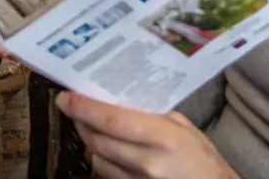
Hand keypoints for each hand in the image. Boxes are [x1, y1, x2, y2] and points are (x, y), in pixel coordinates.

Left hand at [58, 92, 236, 178]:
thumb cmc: (201, 157)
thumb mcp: (183, 127)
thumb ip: (152, 115)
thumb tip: (118, 98)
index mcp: (164, 139)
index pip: (114, 121)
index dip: (85, 109)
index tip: (66, 97)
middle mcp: (148, 163)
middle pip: (99, 141)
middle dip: (80, 122)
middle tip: (72, 105)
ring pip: (97, 162)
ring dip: (88, 142)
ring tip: (87, 125)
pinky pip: (106, 176)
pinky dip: (100, 161)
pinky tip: (103, 149)